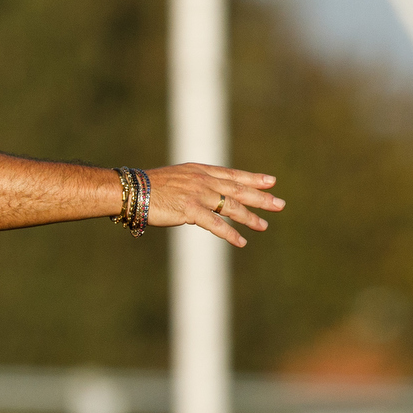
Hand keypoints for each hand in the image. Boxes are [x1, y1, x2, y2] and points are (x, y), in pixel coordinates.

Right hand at [145, 164, 283, 246]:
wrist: (132, 191)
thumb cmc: (150, 187)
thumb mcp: (177, 179)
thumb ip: (195, 185)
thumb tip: (208, 197)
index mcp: (200, 171)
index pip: (233, 175)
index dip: (253, 178)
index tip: (271, 181)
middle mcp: (202, 180)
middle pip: (238, 189)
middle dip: (261, 197)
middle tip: (280, 204)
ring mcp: (197, 194)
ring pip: (231, 206)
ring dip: (249, 217)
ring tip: (264, 225)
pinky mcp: (190, 210)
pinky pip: (216, 224)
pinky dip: (230, 233)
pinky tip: (241, 241)